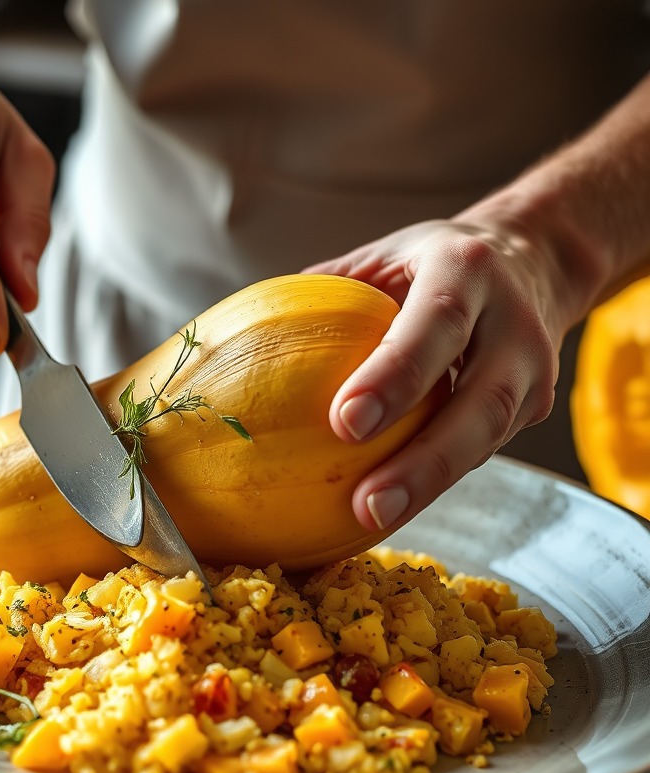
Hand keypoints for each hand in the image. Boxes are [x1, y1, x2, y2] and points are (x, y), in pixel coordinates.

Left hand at [303, 218, 567, 533]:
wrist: (528, 260)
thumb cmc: (428, 263)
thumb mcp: (382, 256)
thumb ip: (327, 291)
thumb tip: (238, 335)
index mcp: (464, 267)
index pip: (436, 322)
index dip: (396, 374)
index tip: (344, 422)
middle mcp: (511, 319)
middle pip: (481, 399)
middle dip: (424, 457)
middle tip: (367, 503)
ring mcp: (533, 367)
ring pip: (490, 436)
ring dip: (430, 484)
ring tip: (374, 517)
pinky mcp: (534, 405)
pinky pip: (483, 450)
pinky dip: (436, 480)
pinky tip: (391, 507)